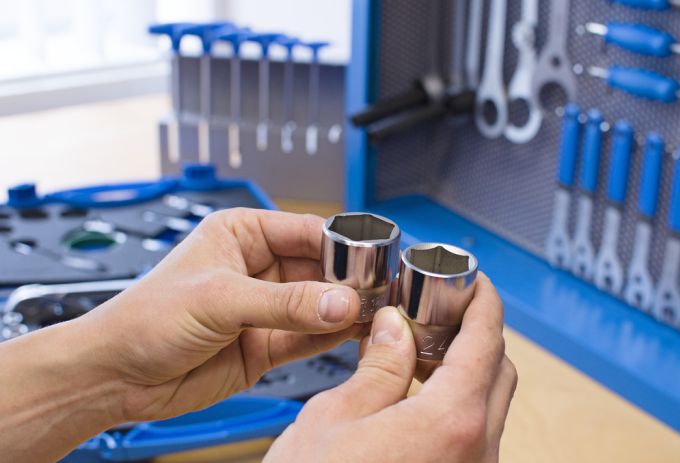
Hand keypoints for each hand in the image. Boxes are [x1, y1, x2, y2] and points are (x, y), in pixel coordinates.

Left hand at [82, 208, 362, 420]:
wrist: (117, 375)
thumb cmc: (145, 318)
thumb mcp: (218, 300)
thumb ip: (284, 303)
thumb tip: (340, 302)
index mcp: (242, 234)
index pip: (306, 231)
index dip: (342, 245)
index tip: (374, 260)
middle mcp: (257, 268)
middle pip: (320, 268)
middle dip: (349, 281)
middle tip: (381, 292)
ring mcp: (264, 307)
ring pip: (319, 304)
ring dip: (345, 310)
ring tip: (376, 314)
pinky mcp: (266, 344)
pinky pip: (309, 337)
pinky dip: (331, 336)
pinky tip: (353, 334)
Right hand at [265, 273, 516, 462]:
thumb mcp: (336, 417)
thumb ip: (379, 365)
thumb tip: (397, 327)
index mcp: (452, 423)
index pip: (486, 341)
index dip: (484, 302)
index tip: (476, 283)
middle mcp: (479, 452)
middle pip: (500, 371)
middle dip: (476, 334)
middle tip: (440, 314)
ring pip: (490, 405)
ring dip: (466, 370)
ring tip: (420, 352)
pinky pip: (476, 434)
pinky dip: (457, 404)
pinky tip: (417, 396)